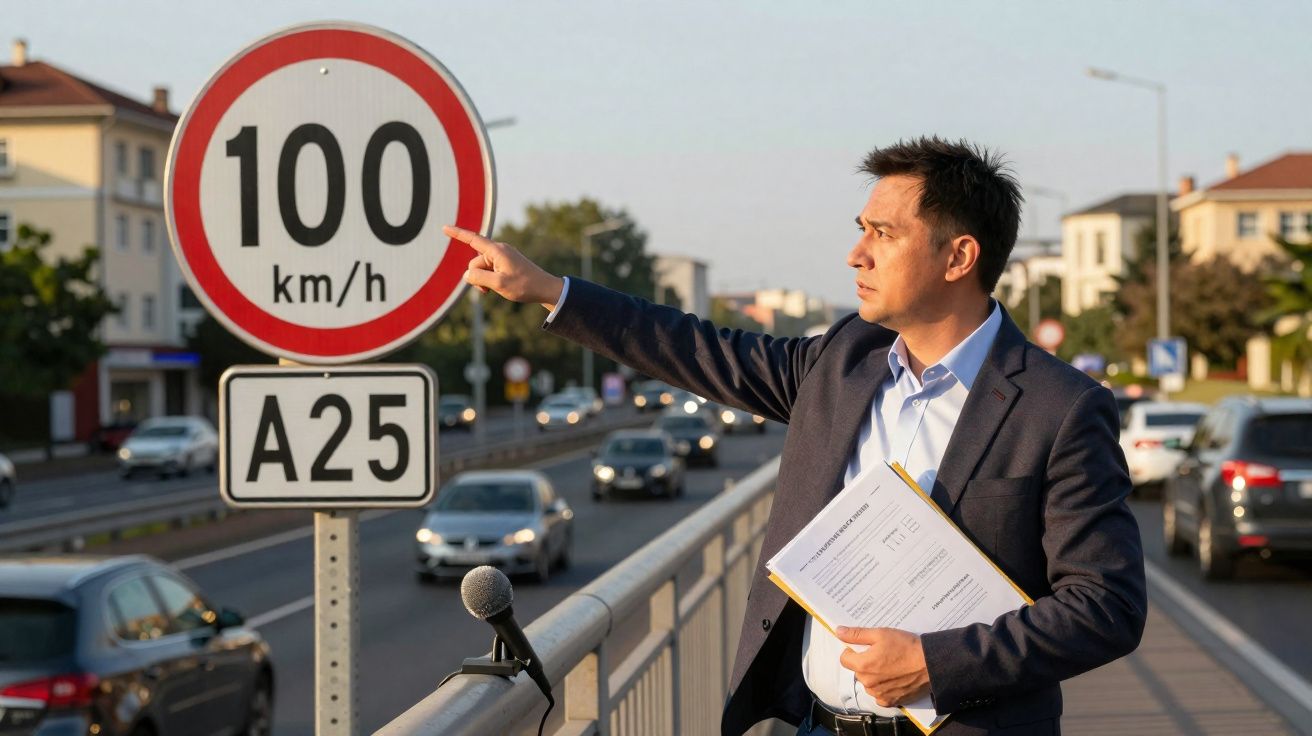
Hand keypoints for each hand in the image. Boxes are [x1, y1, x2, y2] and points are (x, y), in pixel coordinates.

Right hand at [444, 225, 565, 309]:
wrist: (545, 288)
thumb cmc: (524, 286)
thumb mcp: (499, 284)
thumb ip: (478, 278)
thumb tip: (467, 275)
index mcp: (497, 251)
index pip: (472, 240)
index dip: (457, 234)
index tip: (444, 227)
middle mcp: (499, 250)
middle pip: (475, 263)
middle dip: (477, 277)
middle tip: (490, 290)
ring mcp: (502, 257)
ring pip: (481, 269)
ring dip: (484, 281)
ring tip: (498, 289)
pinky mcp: (505, 264)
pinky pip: (489, 271)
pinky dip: (490, 280)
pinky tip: (500, 287)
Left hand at [835, 626, 930, 706]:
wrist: (931, 664)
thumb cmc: (906, 647)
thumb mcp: (881, 634)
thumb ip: (857, 634)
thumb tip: (838, 632)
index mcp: (863, 665)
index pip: (844, 659)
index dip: (852, 651)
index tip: (864, 647)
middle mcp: (868, 683)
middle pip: (857, 671)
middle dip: (865, 663)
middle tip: (882, 654)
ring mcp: (879, 694)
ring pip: (868, 683)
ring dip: (874, 676)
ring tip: (891, 666)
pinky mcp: (890, 701)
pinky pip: (880, 695)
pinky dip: (884, 688)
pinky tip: (895, 678)